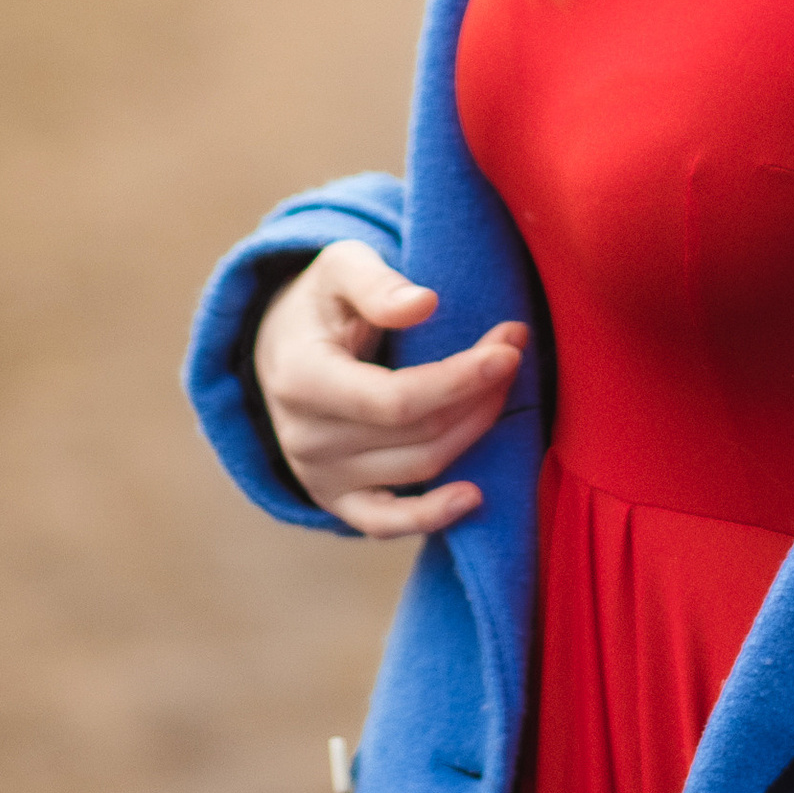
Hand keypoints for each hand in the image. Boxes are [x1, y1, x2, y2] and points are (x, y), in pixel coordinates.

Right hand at [252, 239, 528, 539]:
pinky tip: (475, 497)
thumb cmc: (321, 303)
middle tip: (513, 350)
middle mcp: (306, 438)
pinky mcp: (334, 500)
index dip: (459, 380)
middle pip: (419, 433)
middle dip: (478, 393)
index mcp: (302, 380)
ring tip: (503, 384)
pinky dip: (432, 517)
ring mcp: (319, 476)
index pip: (395, 399)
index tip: (509, 350)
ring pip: (421, 467)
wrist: (280, 351)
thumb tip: (424, 303)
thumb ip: (376, 283)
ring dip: (475, 428)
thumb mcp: (339, 268)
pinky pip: (384, 524)